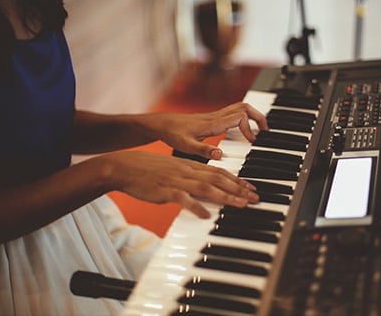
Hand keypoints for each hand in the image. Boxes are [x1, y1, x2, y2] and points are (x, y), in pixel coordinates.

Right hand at [105, 151, 258, 217]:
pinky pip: (183, 198)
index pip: (219, 172)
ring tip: (240, 205)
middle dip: (239, 189)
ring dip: (225, 197)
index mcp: (190, 165)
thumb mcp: (174, 170)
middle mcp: (187, 170)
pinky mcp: (165, 190)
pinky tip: (205, 215)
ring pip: (206, 188)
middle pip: (218, 179)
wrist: (125, 167)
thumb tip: (206, 190)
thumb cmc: (150, 170)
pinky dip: (195, 206)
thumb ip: (191, 178)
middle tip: (254, 198)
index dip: (237, 180)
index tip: (251, 188)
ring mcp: (177, 180)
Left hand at [142, 102, 268, 159]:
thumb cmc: (172, 134)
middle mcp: (216, 117)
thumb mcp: (185, 146)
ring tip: (260, 130)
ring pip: (240, 108)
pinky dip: (244, 119)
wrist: (162, 124)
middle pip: (244, 107)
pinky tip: (243, 132)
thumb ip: (203, 151)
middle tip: (266, 131)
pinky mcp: (212, 118)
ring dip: (253, 116)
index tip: (252, 142)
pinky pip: (234, 113)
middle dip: (259, 117)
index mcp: (213, 123)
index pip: (240, 117)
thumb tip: (220, 155)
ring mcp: (215, 116)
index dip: (249, 128)